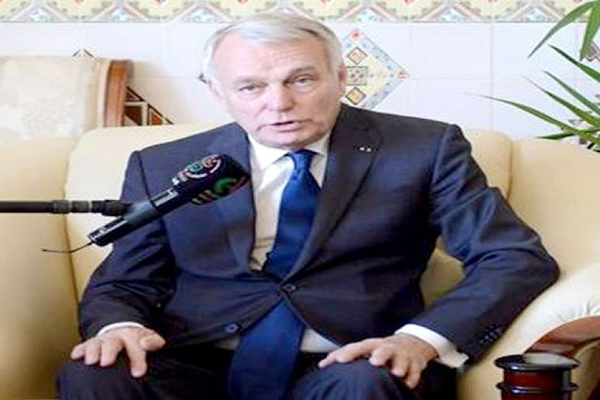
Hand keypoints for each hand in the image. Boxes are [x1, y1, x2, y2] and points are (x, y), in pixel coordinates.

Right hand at [70, 327, 165, 377]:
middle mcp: (116, 337)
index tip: (138, 373)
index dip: (137, 359)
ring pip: (96, 343)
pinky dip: (79, 350)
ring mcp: (102, 340)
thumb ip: (154, 342)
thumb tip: (145, 344)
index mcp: (133, 336)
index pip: (136, 347)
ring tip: (91, 361)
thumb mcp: (150, 338)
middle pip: (112, 343)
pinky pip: (83, 345)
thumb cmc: (138, 340)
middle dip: (109, 352)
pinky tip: (76, 356)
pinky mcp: (91, 344)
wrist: (123, 330)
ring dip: (92, 351)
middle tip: (106, 362)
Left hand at [318, 333, 437, 388]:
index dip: (348, 353)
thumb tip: (321, 366)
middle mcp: (386, 348)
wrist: (412, 344)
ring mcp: (402, 355)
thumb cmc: (381, 350)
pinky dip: (411, 378)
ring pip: (400, 359)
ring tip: (396, 373)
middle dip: (379, 355)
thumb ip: (348, 357)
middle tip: (373, 362)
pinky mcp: (415, 364)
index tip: (337, 360)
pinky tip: (408, 384)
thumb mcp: (366, 349)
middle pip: (382, 349)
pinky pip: (414, 372)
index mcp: (371, 345)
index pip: (357, 347)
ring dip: (398, 366)